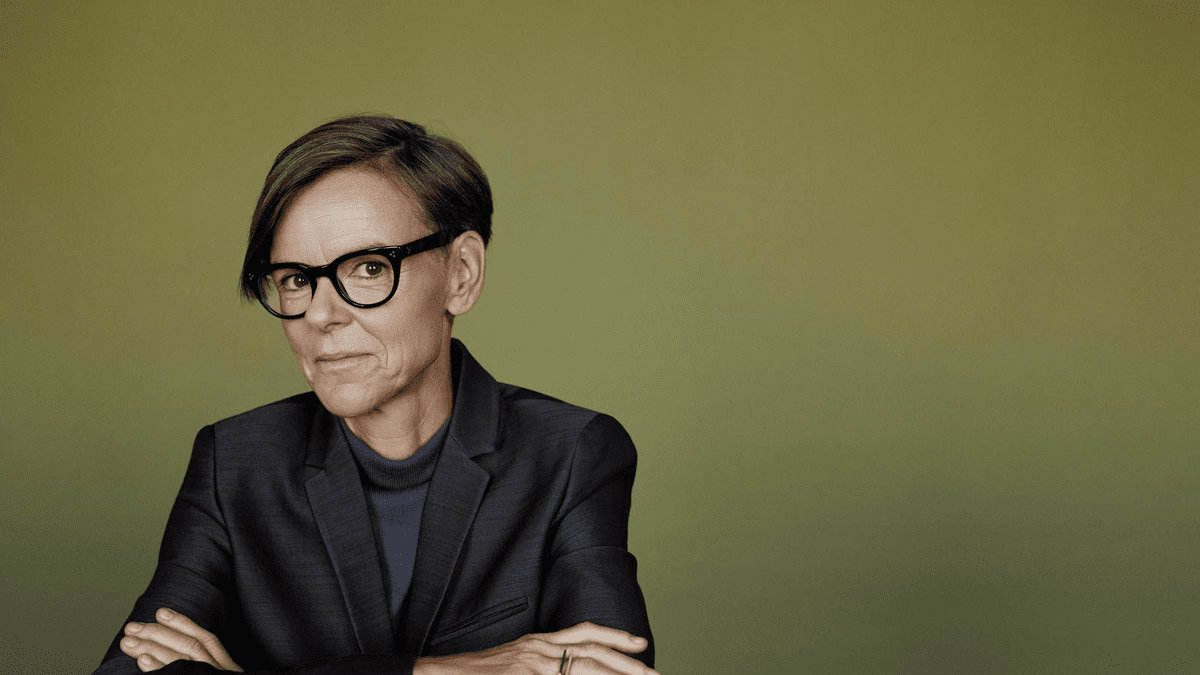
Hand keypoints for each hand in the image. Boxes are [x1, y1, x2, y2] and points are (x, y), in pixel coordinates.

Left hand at [120, 607, 242, 671]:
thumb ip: (205, 665)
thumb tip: (170, 651)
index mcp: (226, 666)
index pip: (205, 638)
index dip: (182, 623)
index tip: (160, 611)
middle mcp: (221, 670)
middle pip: (190, 645)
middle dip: (158, 634)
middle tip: (131, 628)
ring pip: (183, 658)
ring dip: (153, 648)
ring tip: (128, 642)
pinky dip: (159, 668)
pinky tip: (143, 661)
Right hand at [414, 621, 656, 674]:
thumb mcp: (516, 664)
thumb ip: (544, 665)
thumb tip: (570, 669)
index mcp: (539, 641)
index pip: (585, 634)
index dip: (616, 637)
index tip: (641, 644)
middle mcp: (538, 648)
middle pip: (593, 652)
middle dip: (628, 666)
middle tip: (654, 674)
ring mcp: (530, 665)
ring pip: (583, 667)